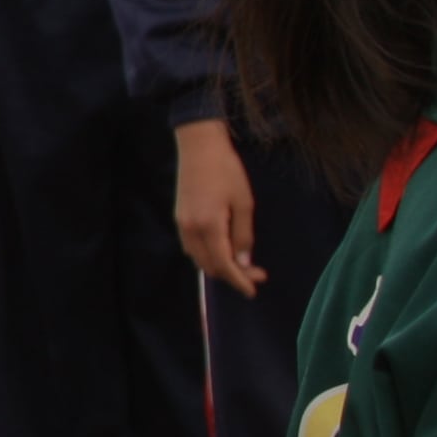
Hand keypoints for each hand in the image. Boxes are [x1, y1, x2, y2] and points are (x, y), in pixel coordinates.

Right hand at [173, 117, 258, 297]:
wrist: (199, 146)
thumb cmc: (227, 170)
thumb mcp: (243, 203)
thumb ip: (243, 235)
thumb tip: (244, 262)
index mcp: (209, 226)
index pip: (224, 264)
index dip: (239, 281)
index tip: (253, 290)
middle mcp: (191, 230)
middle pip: (209, 266)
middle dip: (232, 275)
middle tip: (256, 273)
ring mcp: (182, 224)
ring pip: (198, 258)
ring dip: (218, 266)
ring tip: (241, 264)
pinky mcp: (179, 218)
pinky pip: (191, 247)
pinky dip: (207, 256)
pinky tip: (222, 250)